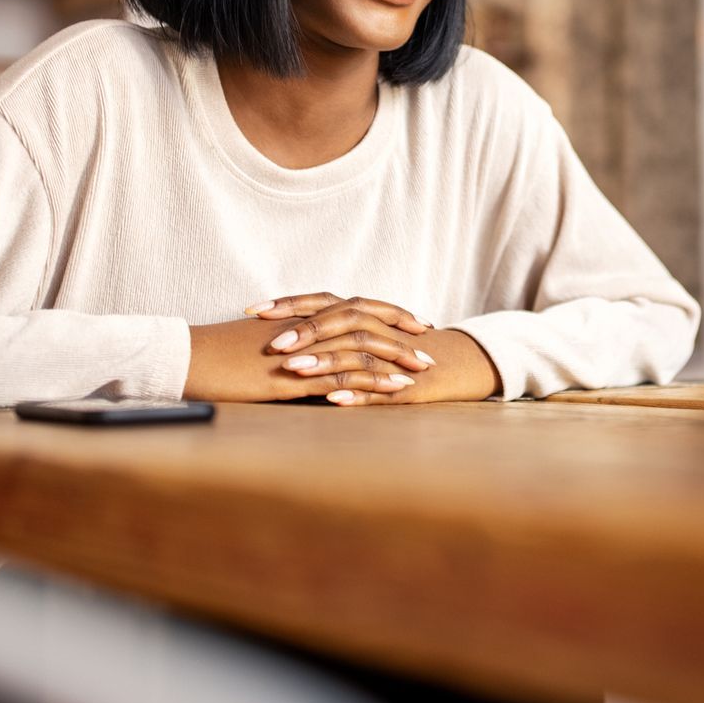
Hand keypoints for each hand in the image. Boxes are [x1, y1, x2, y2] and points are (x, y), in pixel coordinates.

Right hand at [182, 316, 417, 403]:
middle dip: (400, 335)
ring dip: (394, 360)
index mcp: (302, 314)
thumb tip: (310, 351)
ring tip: (419, 373)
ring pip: (361, 349)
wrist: (190, 357)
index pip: (354, 307)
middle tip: (427, 347)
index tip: (411, 323)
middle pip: (366, 322)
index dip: (386, 314)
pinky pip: (342, 377)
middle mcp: (308, 325)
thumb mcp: (262, 342)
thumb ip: (292, 341)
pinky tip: (392, 392)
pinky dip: (371, 384)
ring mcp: (304, 349)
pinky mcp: (295, 375)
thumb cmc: (219, 353)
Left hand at [249, 292, 499, 405]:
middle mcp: (374, 327)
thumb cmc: (394, 352)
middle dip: (305, 332)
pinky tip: (333, 400)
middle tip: (272, 345)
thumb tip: (272, 336)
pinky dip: (357, 392)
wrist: (451, 365)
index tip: (252, 311)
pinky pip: (380, 388)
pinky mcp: (405, 383)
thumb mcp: (355, 338)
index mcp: (358, 315)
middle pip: (339, 320)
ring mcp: (390, 355)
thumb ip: (322, 334)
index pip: (320, 302)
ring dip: (324, 361)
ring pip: (357, 352)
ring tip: (294, 372)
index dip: (287, 305)